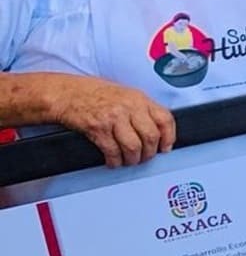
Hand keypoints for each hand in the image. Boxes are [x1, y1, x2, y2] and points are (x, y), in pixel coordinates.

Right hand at [57, 78, 173, 167]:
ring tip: (129, 161)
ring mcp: (113, 117)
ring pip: (134, 146)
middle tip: (145, 157)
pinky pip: (112, 151)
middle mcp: (129, 107)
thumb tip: (157, 130)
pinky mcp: (98, 128)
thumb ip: (142, 110)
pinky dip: (115, 161)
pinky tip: (113, 161)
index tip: (166, 147)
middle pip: (150, 136)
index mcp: (139, 98)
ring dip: (133, 159)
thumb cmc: (95, 94)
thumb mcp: (125, 95)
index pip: (165, 119)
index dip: (169, 137)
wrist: (67, 94)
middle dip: (149, 153)